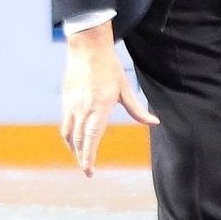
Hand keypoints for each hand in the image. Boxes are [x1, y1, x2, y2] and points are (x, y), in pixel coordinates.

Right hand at [59, 23, 156, 175]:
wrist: (87, 49)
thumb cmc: (109, 68)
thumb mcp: (125, 89)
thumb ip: (137, 110)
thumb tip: (155, 123)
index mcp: (99, 107)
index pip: (92, 138)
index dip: (89, 156)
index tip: (89, 170)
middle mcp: (83, 108)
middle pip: (79, 140)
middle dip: (82, 157)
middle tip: (87, 170)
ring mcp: (72, 104)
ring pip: (69, 133)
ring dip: (74, 148)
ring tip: (81, 157)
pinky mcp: (66, 99)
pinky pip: (66, 123)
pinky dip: (69, 135)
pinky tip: (74, 139)